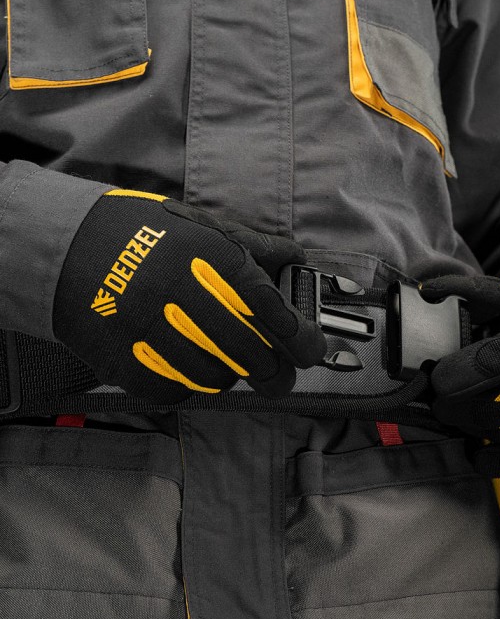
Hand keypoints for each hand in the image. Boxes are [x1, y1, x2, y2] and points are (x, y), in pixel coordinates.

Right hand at [53, 190, 326, 402]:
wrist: (70, 244)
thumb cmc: (145, 234)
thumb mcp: (206, 228)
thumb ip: (255, 247)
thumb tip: (296, 258)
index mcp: (218, 265)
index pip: (279, 319)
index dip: (304, 342)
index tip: (310, 352)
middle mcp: (192, 301)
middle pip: (256, 361)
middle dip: (275, 374)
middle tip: (275, 376)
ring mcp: (159, 335)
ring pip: (218, 380)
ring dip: (228, 376)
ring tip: (221, 361)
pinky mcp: (128, 362)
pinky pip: (175, 390)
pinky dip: (186, 384)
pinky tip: (182, 364)